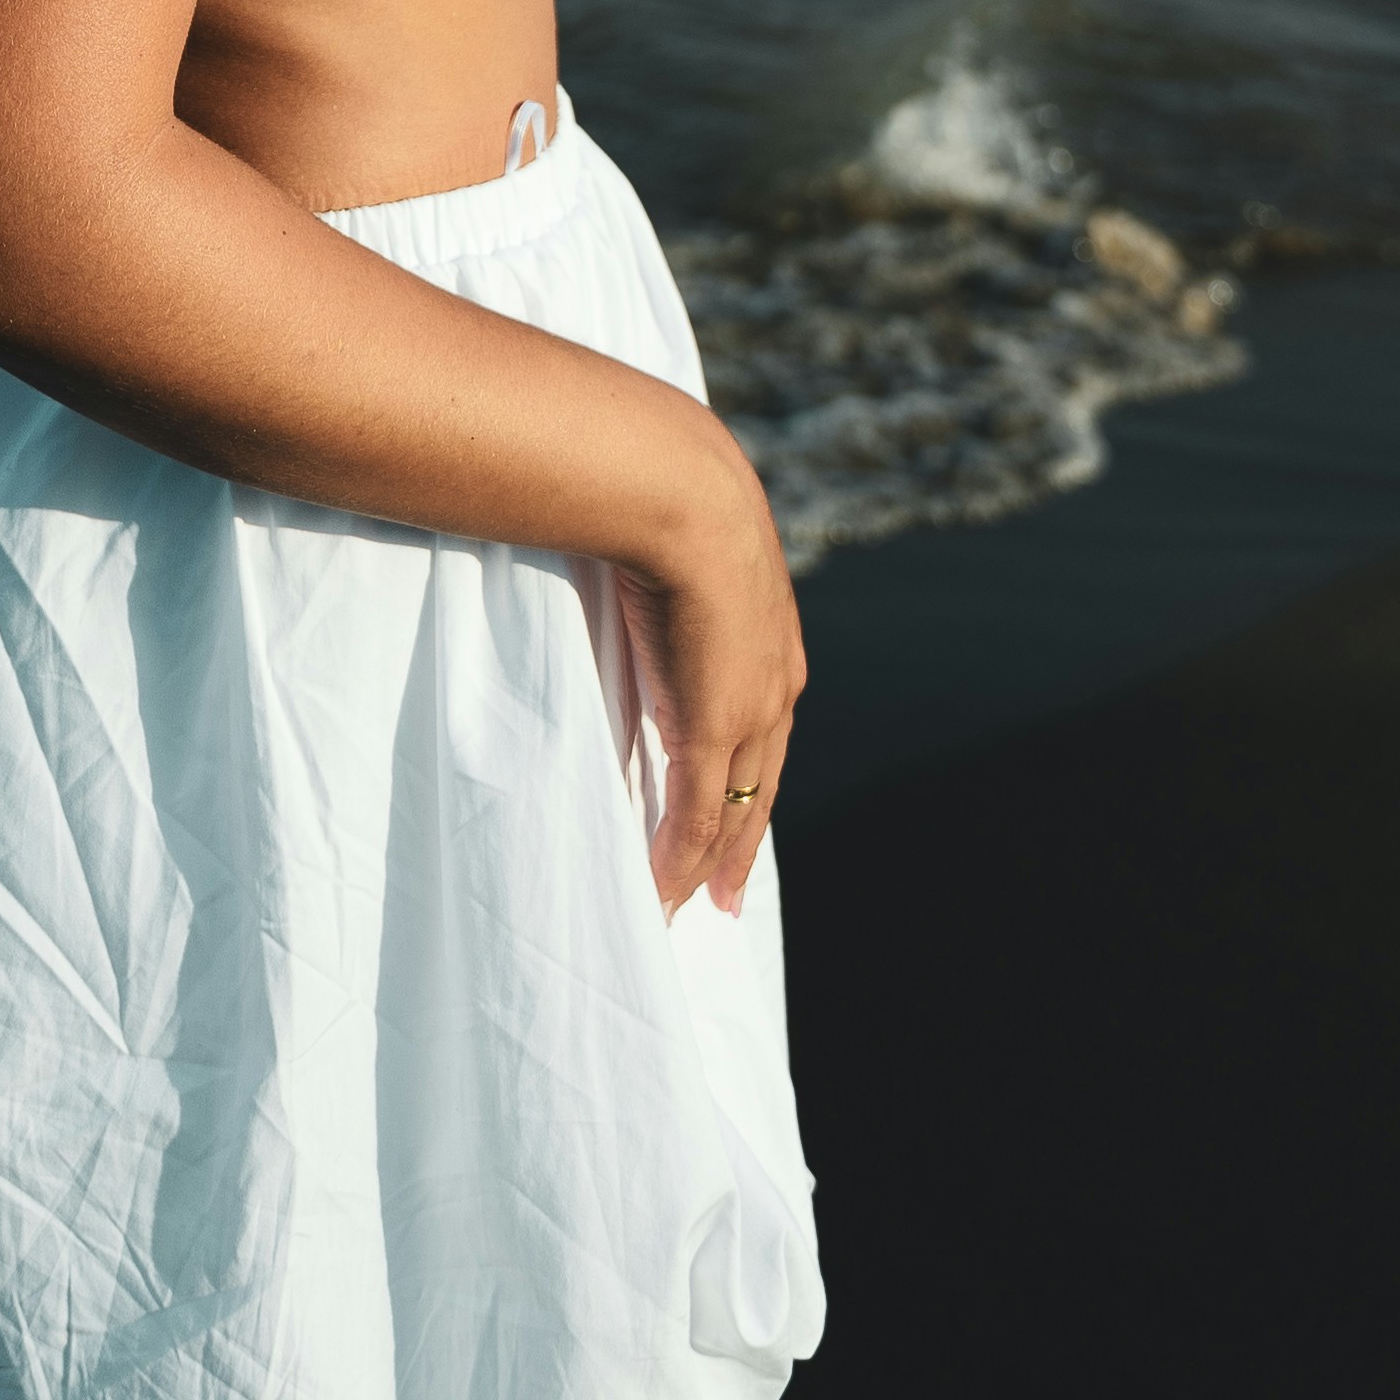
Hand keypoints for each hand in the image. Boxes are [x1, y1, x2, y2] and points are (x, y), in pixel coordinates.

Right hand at [617, 425, 807, 921]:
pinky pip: (697, 818)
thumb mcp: (680, 539)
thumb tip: (625, 549)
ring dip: (714, 864)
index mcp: (774, 641)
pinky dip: (679, 863)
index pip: (766, 730)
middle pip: (763, 786)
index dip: (750, 776)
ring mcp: (747, 714)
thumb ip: (663, 566)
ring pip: (736, 813)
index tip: (736, 811)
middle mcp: (775, 687)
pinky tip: (665, 896)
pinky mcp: (710, 730)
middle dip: (745, 841)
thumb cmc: (667, 495)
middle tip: (728, 892)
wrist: (683, 494)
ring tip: (697, 906)